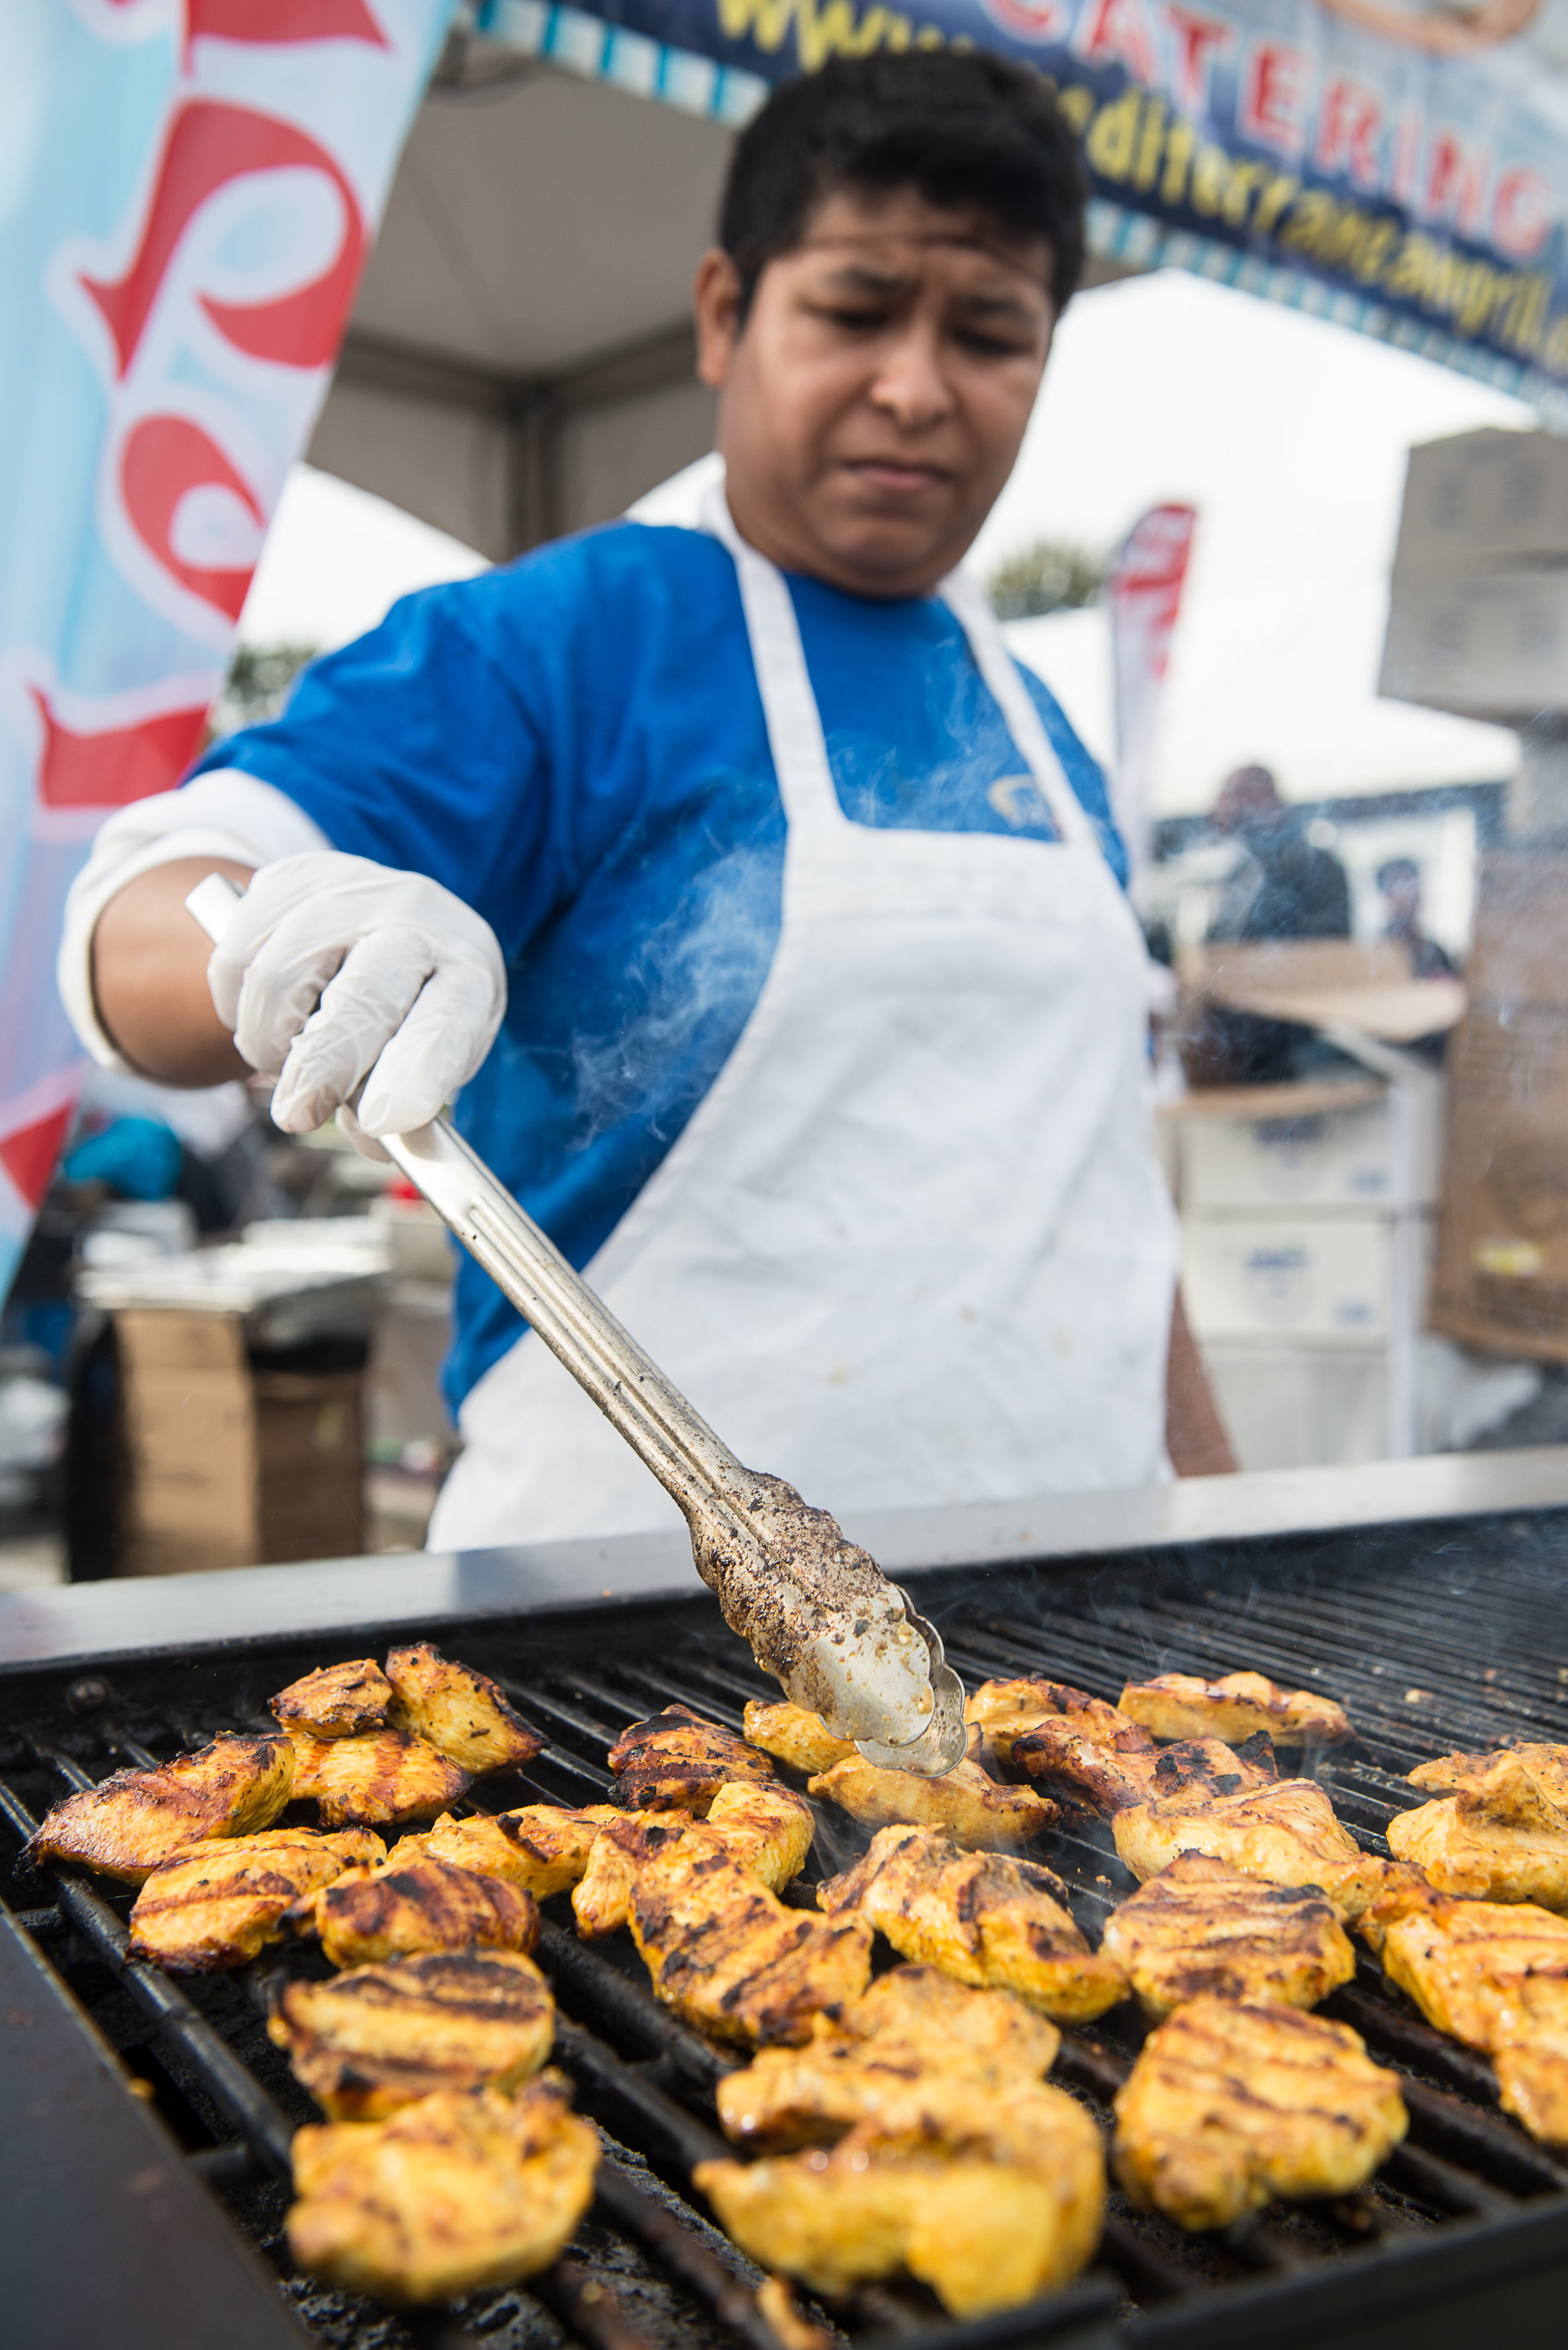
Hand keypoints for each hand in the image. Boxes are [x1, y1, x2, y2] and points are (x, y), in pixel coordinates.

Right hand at [206, 852, 505, 1142]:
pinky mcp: (289, 879)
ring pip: (280, 977)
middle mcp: (416, 920)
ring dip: (268, 1042)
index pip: (448, 1021)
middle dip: (325, 1063)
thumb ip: (401, 1107)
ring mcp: (351, 891)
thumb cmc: (415, 1012)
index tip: (387, 1119)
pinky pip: (236, 958)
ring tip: (285, 1060)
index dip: (418, 1069)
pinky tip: (266, 1016)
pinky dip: (236, 1007)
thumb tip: (372, 1137)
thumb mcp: (428, 1060)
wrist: (388, 920)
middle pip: (363, 993)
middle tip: (297, 1116)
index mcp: (467, 975)